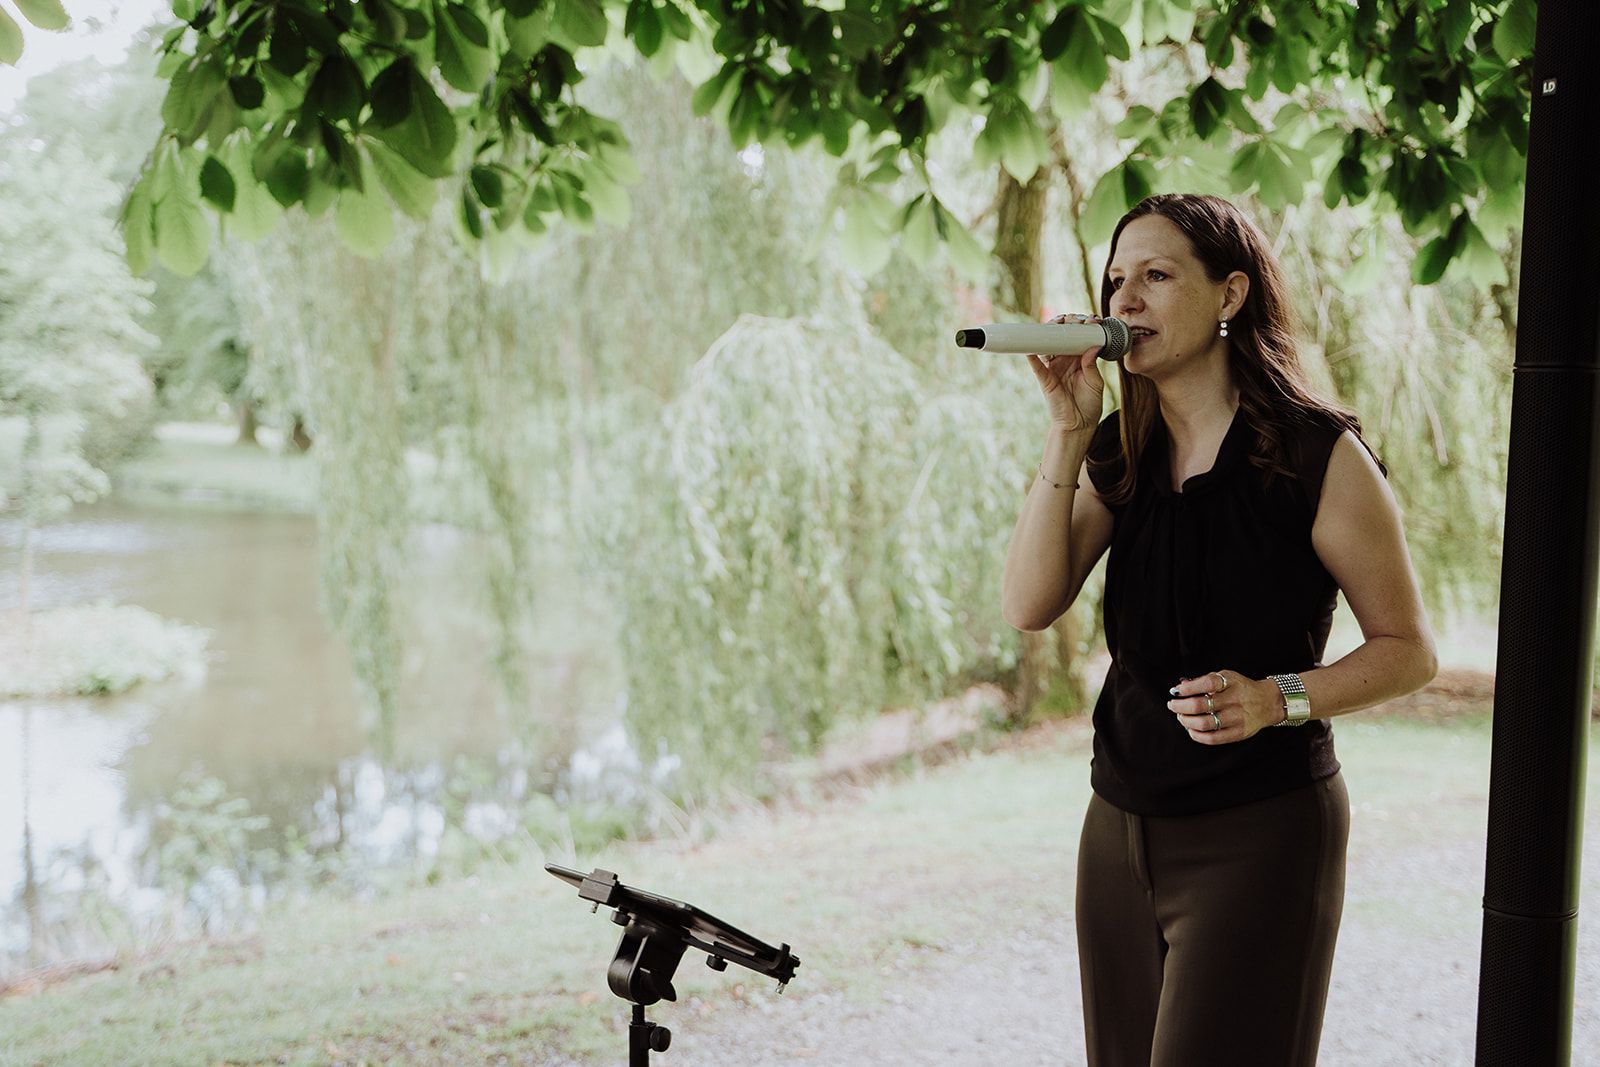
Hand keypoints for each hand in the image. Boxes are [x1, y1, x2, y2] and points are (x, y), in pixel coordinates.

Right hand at [1026, 313, 1104, 433]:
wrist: (1078, 424)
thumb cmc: (1089, 404)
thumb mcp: (1096, 383)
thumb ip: (1092, 365)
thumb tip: (1093, 346)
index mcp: (1080, 359)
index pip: (1079, 337)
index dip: (1083, 326)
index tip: (1091, 319)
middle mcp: (1066, 360)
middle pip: (1062, 336)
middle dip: (1067, 324)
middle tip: (1072, 319)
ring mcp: (1053, 367)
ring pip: (1048, 345)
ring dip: (1050, 333)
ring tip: (1056, 324)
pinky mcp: (1044, 378)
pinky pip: (1036, 364)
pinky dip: (1031, 354)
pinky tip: (1032, 345)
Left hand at [1166, 670, 1285, 744]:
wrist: (1268, 702)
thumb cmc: (1241, 689)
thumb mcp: (1227, 677)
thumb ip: (1204, 680)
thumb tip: (1181, 686)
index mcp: (1231, 682)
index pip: (1206, 683)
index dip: (1188, 688)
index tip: (1176, 691)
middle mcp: (1235, 700)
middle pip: (1201, 705)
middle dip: (1180, 706)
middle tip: (1173, 705)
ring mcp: (1237, 718)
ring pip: (1204, 723)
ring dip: (1186, 721)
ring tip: (1181, 717)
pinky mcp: (1239, 732)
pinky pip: (1213, 738)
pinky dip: (1197, 735)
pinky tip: (1191, 729)